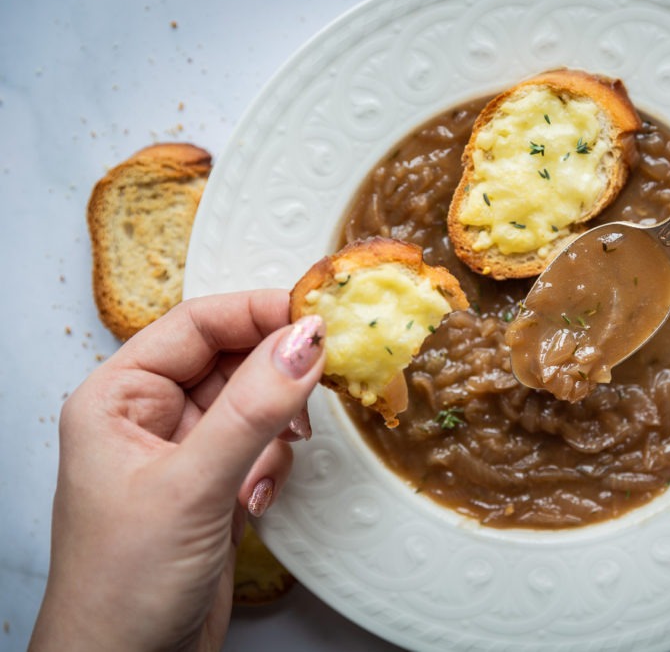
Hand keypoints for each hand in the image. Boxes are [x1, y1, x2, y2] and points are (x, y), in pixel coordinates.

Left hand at [30, 290, 324, 650]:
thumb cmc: (123, 585)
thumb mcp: (191, 487)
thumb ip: (252, 410)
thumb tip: (304, 342)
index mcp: (118, 397)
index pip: (197, 325)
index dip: (258, 314)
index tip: (318, 316)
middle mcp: (149, 415)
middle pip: (231, 360)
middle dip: (274, 378)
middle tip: (321, 381)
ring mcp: (185, 452)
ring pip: (255, 403)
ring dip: (275, 431)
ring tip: (267, 467)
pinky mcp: (215, 485)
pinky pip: (262, 445)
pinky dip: (273, 464)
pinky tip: (257, 499)